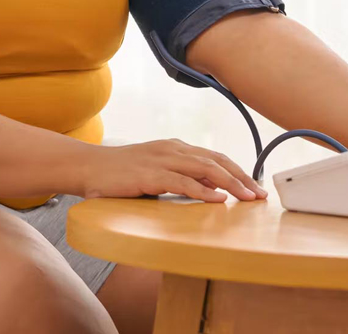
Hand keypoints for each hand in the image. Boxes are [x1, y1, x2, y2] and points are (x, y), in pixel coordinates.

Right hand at [73, 139, 267, 202]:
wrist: (87, 167)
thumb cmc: (121, 174)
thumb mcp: (156, 173)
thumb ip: (181, 178)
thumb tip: (211, 191)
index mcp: (176, 147)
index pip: (215, 157)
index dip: (238, 171)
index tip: (255, 187)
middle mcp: (173, 149)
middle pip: (217, 161)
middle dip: (242, 177)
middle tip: (260, 195)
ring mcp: (161, 159)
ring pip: (205, 169)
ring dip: (230, 184)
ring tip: (247, 198)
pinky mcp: (150, 174)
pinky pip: (183, 182)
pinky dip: (204, 190)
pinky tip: (219, 200)